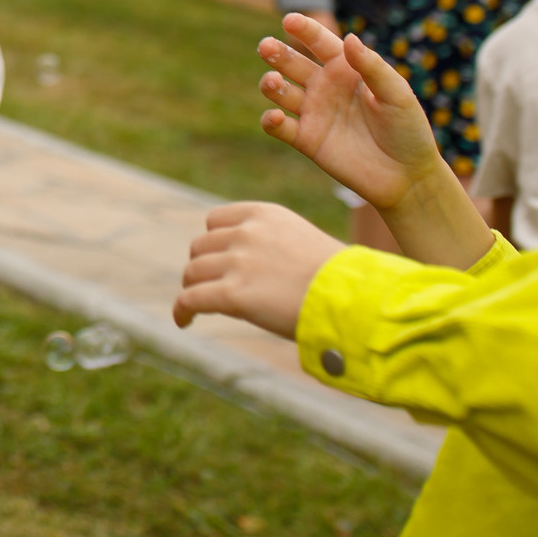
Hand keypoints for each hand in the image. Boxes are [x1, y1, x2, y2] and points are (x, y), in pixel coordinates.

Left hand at [174, 200, 344, 338]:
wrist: (355, 301)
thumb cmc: (341, 281)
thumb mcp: (302, 243)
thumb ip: (272, 245)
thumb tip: (255, 267)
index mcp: (265, 215)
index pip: (216, 221)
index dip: (213, 242)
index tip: (216, 259)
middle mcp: (247, 233)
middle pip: (201, 247)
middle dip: (204, 267)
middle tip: (212, 287)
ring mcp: (238, 262)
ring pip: (193, 273)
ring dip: (194, 288)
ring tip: (200, 304)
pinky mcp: (233, 294)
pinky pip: (191, 299)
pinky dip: (182, 310)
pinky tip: (183, 321)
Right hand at [257, 14, 443, 212]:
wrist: (407, 177)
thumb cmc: (408, 131)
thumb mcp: (398, 95)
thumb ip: (372, 67)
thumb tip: (349, 38)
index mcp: (346, 70)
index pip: (321, 43)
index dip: (305, 29)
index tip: (290, 19)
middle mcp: (325, 87)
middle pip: (292, 63)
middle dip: (276, 53)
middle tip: (267, 47)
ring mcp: (313, 113)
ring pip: (280, 91)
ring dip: (270, 84)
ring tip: (273, 83)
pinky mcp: (306, 140)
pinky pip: (279, 127)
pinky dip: (270, 120)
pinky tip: (275, 117)